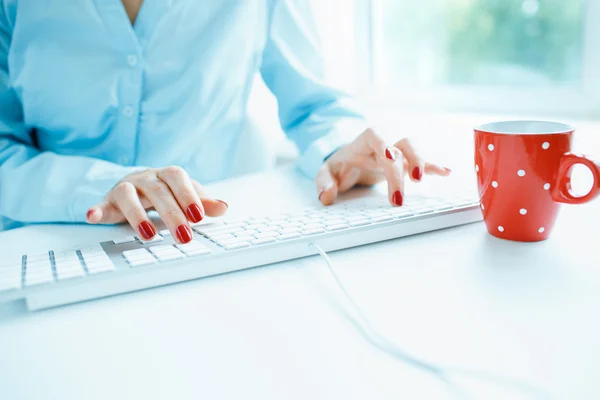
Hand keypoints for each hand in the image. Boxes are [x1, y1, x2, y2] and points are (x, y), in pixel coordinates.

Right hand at [85, 166, 227, 242]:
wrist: (137, 184)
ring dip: (137, 215)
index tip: (198, 216)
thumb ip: (204, 202)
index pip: (178, 179)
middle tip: (185, 236)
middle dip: (172, 214)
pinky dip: (97, 210)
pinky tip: (93, 216)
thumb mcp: (187, 195)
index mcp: (167, 175)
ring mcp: (125, 187)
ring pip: (128, 195)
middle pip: (158, 191)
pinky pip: (101, 204)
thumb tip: (224, 207)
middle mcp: (145, 178)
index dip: (188, 195)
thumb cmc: (167, 191)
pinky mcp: (108, 201)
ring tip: (148, 235)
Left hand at [316, 128, 450, 205]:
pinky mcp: (405, 163)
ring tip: (422, 180)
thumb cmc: (339, 164)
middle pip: (400, 146)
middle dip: (404, 166)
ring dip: (421, 163)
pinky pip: (423, 162)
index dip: (384, 144)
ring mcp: (397, 151)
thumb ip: (323, 183)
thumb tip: (326, 196)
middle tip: (403, 191)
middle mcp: (384, 143)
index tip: (390, 157)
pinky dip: (434, 166)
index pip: (375, 135)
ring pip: (414, 149)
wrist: (349, 159)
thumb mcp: (326, 172)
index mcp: (363, 141)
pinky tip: (447, 172)